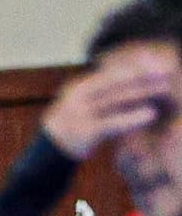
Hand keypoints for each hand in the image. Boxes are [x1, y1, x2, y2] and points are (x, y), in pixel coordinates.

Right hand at [43, 44, 181, 161]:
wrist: (48, 154)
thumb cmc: (74, 127)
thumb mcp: (83, 105)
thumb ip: (103, 94)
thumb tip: (132, 79)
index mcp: (78, 87)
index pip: (110, 72)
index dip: (134, 66)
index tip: (156, 61)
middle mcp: (77, 97)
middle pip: (115, 82)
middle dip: (143, 75)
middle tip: (167, 71)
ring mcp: (80, 114)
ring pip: (117, 99)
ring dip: (144, 92)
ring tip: (166, 88)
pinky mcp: (85, 132)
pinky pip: (113, 122)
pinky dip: (134, 117)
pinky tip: (151, 114)